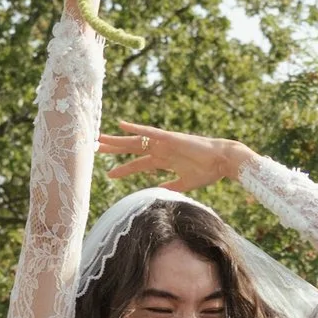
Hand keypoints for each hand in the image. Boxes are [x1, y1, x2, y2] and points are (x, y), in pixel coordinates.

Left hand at [100, 121, 255, 194]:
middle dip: (113, 150)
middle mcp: (161, 149)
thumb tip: (158, 192)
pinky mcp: (170, 138)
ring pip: (135, 141)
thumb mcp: (185, 184)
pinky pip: (149, 132)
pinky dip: (135, 129)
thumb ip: (171, 186)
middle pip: (132, 149)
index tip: (109, 173)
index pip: (139, 163)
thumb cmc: (208, 172)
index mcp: (164, 160)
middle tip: (94, 149)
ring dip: (117, 141)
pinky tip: (121, 125)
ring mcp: (164, 143)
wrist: (223, 161)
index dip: (123, 168)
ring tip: (98, 140)